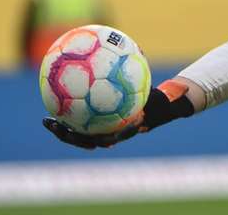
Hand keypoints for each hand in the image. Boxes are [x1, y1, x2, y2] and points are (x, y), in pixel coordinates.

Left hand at [43, 80, 194, 149]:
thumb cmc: (158, 102)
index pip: (108, 138)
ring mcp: (99, 129)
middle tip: (55, 125)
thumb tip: (180, 86)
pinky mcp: (93, 121)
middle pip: (85, 139)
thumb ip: (171, 94)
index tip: (86, 137)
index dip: (95, 139)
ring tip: (47, 118)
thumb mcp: (165, 98)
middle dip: (69, 136)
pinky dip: (67, 110)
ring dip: (62, 128)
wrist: (150, 110)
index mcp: (123, 130)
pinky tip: (56, 95)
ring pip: (77, 132)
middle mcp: (108, 133)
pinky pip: (78, 118)